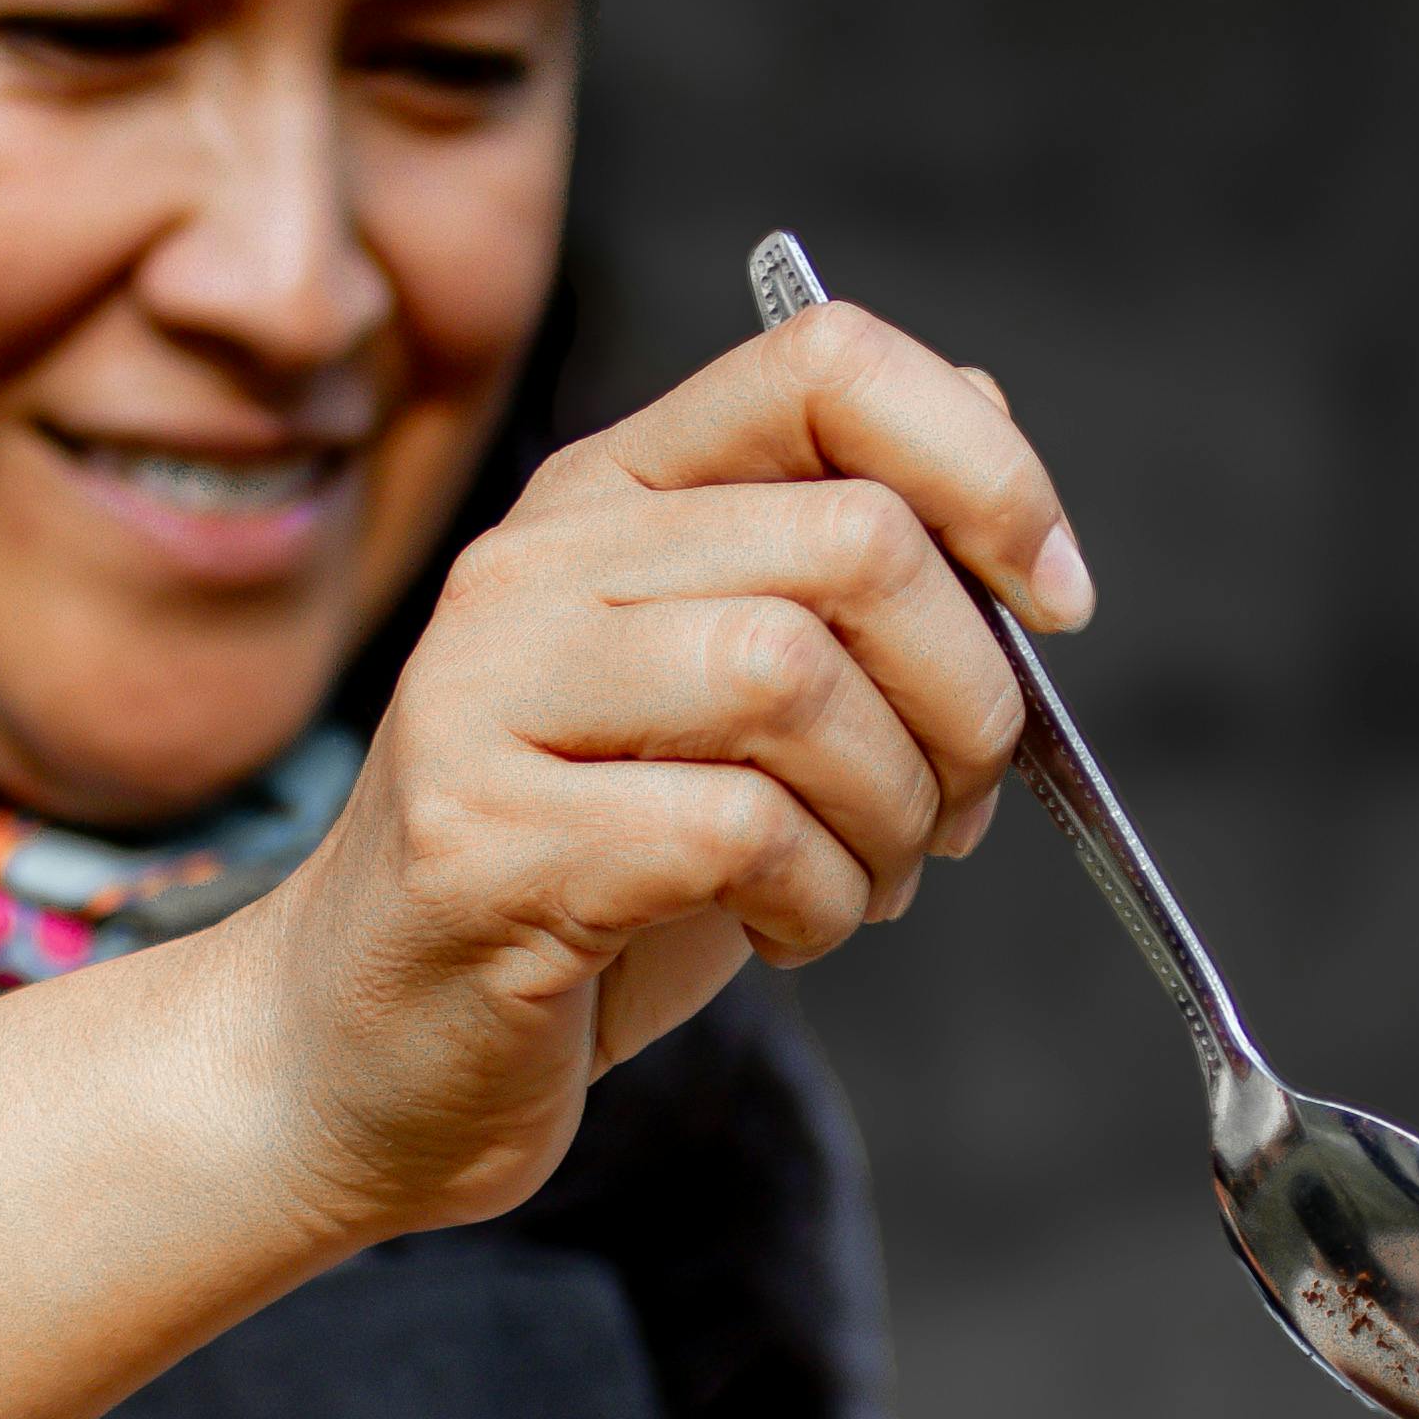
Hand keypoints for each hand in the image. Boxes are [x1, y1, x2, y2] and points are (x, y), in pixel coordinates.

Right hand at [0, 300, 1085, 1418]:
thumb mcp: (731, 707)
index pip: (825, 363)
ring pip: (796, 677)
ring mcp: (490, 697)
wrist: (362, 1054)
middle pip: (856, 540)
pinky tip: (789, 933)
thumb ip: (840, 569)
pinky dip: (819, 900)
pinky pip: (738, 831)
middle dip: (969, 697)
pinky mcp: (486, 843)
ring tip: (861, 880)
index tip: (1055, 603)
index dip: (986, 469)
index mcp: (610, 496)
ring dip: (895, 812)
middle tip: (956, 805)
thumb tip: (993, 429)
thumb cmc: (585, 880)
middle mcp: (538, 565)